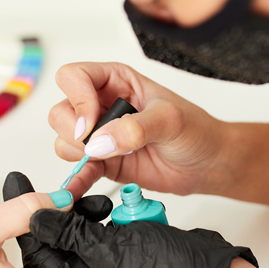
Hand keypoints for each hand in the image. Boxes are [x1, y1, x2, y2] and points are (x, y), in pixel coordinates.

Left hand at [3, 172, 256, 267]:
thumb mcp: (112, 249)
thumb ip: (71, 234)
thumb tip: (36, 218)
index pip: (39, 254)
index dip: (28, 220)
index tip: (17, 185)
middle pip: (53, 244)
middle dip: (52, 215)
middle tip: (45, 186)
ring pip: (73, 235)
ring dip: (77, 213)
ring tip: (85, 195)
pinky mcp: (117, 254)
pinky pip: (94, 232)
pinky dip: (95, 215)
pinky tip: (103, 203)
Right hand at [49, 62, 227, 197]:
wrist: (207, 163)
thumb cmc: (195, 130)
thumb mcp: (170, 120)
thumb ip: (135, 127)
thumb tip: (101, 141)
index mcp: (116, 81)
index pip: (74, 77)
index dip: (77, 98)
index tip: (92, 122)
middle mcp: (102, 105)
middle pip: (62, 111)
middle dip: (75, 131)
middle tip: (100, 145)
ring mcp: (100, 136)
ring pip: (65, 140)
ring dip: (78, 154)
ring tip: (110, 159)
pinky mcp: (103, 163)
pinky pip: (76, 171)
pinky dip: (75, 181)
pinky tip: (76, 190)